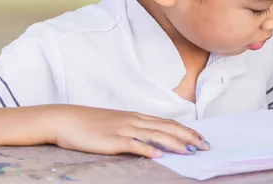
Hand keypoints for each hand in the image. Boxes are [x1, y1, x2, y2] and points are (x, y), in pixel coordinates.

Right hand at [51, 105, 208, 157]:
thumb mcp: (118, 123)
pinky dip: (148, 149)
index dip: (187, 130)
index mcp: (138, 117)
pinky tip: (159, 155)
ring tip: (191, 150)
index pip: (169, 123)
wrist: (66, 119)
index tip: (201, 138)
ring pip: (156, 135)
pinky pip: (133, 144)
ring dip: (175, 143)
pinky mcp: (112, 140)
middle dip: (189, 137)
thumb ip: (136, 130)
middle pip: (168, 128)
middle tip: (205, 146)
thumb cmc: (91, 123)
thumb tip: (154, 140)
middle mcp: (135, 121)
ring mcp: (124, 129)